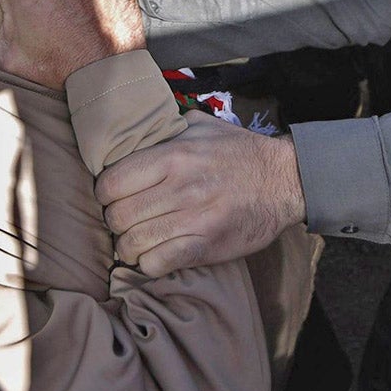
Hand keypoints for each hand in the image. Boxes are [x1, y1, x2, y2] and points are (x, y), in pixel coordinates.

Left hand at [96, 113, 303, 275]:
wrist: (286, 180)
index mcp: (174, 155)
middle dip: (115, 221)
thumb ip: (166, 128)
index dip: (105, 193)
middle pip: (117, 216)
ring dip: (130, 246)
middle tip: (126, 220)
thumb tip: (135, 131)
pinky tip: (155, 255)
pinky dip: (148, 263)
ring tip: (138, 241)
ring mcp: (194, 219)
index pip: (111, 182)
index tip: (113, 196)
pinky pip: (158, 264)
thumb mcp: (202, 126)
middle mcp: (180, 187)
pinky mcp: (207, 245)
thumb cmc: (241, 152)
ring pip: (132, 243)